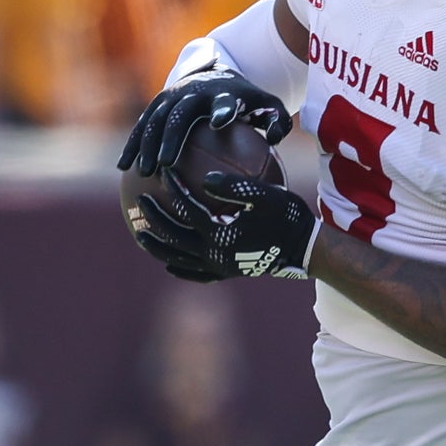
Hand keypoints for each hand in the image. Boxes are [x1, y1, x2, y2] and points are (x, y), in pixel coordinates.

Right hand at [116, 70, 294, 178]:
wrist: (217, 73)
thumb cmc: (246, 100)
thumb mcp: (268, 106)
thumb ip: (276, 121)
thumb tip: (274, 139)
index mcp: (223, 92)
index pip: (224, 101)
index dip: (223, 109)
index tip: (221, 122)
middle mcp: (193, 92)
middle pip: (179, 114)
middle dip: (171, 137)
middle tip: (166, 164)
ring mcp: (172, 96)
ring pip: (155, 119)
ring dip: (147, 144)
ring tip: (144, 171)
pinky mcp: (157, 103)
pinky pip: (142, 124)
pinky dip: (133, 143)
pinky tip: (123, 166)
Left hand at [127, 173, 316, 281]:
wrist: (305, 249)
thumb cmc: (287, 216)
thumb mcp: (266, 195)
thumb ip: (234, 187)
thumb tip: (206, 178)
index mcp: (220, 234)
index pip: (187, 209)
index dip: (174, 188)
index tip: (164, 171)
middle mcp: (214, 254)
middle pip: (173, 236)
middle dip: (154, 218)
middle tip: (141, 201)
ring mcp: (218, 267)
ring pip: (178, 258)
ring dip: (157, 246)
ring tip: (140, 234)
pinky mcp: (226, 274)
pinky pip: (196, 274)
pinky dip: (179, 268)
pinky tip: (169, 262)